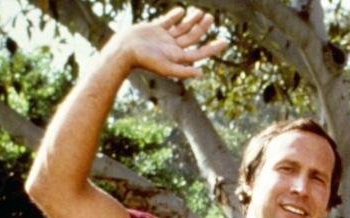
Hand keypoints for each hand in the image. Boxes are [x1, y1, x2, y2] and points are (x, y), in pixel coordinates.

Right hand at [108, 7, 227, 79]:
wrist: (124, 50)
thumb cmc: (144, 60)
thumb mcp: (166, 67)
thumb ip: (184, 71)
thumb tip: (202, 73)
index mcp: (178, 57)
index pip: (199, 52)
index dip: (213, 48)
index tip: (225, 42)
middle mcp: (172, 48)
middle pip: (192, 37)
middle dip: (202, 28)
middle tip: (211, 18)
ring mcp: (164, 38)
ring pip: (182, 28)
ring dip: (192, 21)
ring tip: (202, 12)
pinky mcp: (154, 29)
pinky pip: (168, 22)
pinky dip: (175, 16)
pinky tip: (183, 11)